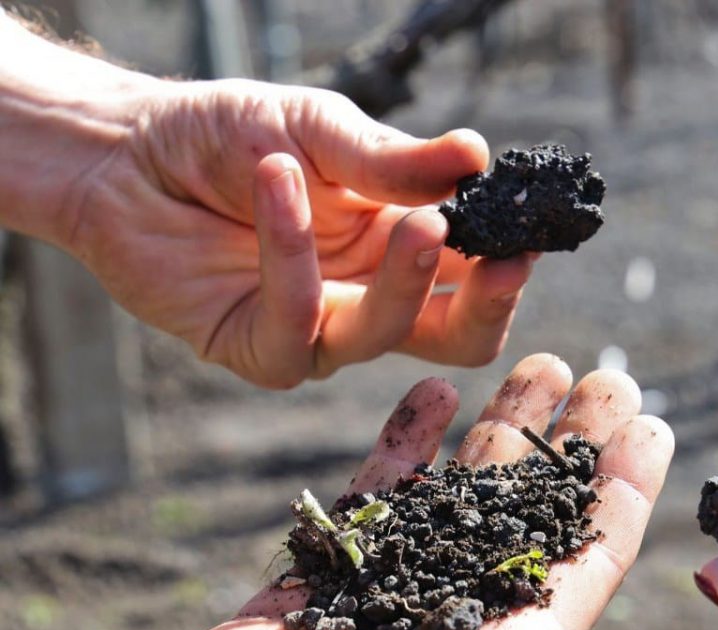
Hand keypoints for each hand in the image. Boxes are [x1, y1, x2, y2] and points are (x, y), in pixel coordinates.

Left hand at [69, 77, 532, 387]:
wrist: (122, 152)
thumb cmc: (225, 135)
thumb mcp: (320, 129)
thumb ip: (394, 160)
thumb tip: (480, 156)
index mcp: (400, 244)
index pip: (477, 273)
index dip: (509, 263)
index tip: (532, 233)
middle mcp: (369, 296)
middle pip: (456, 337)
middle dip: (487, 307)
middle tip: (504, 263)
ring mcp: (318, 329)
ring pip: (388, 337)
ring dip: (407, 282)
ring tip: (420, 222)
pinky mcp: (260, 349)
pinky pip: (298, 326)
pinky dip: (292, 254)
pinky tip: (277, 180)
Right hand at [88, 354, 674, 629]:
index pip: (586, 560)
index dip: (623, 492)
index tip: (656, 423)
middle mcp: (455, 620)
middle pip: (537, 513)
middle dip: (574, 445)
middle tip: (609, 376)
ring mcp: (393, 591)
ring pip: (465, 494)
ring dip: (504, 431)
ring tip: (540, 361)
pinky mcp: (331, 574)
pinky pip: (385, 493)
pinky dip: (412, 442)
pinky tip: (437, 389)